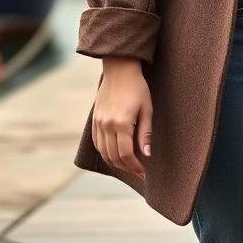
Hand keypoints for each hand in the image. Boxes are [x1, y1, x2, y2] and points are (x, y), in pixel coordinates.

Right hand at [93, 58, 152, 178]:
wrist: (119, 70)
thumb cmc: (137, 88)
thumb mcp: (147, 109)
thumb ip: (146, 133)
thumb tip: (146, 154)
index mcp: (122, 123)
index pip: (126, 154)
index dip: (135, 166)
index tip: (143, 172)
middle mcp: (107, 125)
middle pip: (114, 156)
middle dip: (126, 167)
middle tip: (137, 171)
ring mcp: (99, 122)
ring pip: (103, 152)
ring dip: (114, 162)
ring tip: (127, 165)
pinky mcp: (94, 119)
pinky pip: (97, 142)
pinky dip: (104, 152)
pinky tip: (113, 154)